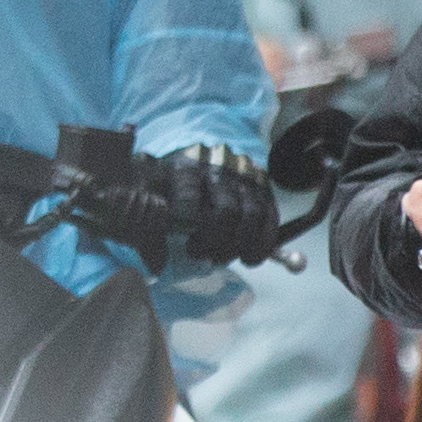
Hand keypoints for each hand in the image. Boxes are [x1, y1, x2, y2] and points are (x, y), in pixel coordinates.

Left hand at [145, 147, 281, 269]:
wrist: (195, 157)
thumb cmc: (169, 183)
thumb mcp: (151, 195)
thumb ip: (151, 225)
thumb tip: (157, 264)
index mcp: (186, 164)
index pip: (190, 198)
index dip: (191, 228)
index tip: (187, 244)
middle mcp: (219, 165)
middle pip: (226, 212)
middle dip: (215, 243)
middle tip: (200, 254)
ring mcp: (244, 173)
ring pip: (252, 216)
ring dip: (237, 247)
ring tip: (220, 258)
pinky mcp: (262, 184)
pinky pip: (270, 217)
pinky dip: (262, 243)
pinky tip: (248, 257)